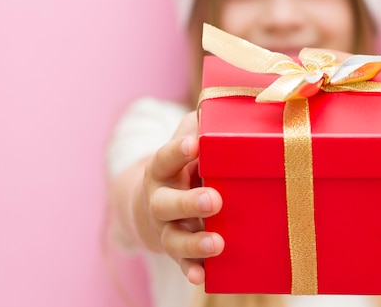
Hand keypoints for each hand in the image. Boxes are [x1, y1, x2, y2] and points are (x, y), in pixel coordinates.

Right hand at [131, 111, 224, 283]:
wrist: (156, 205)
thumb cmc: (184, 166)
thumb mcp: (188, 141)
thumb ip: (202, 125)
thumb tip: (225, 104)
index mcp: (162, 170)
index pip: (165, 158)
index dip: (178, 151)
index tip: (194, 144)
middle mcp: (159, 200)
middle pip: (167, 203)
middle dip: (189, 202)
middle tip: (213, 200)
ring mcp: (166, 228)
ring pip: (173, 238)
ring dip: (194, 242)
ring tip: (216, 243)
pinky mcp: (177, 250)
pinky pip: (182, 264)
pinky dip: (191, 270)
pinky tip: (203, 277)